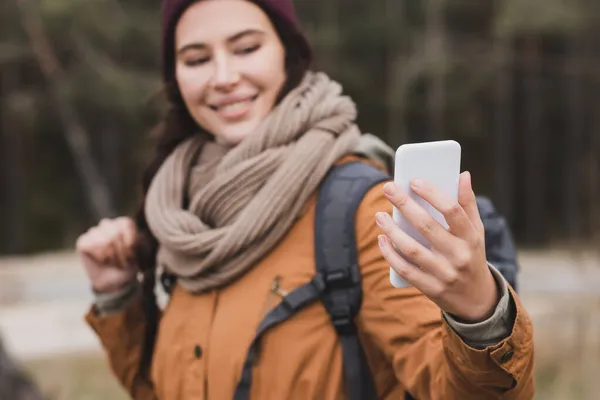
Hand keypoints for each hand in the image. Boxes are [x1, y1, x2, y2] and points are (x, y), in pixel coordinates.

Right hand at [76, 217, 138, 293]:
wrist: (116, 281)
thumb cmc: (129, 264)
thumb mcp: (140, 252)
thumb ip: (137, 240)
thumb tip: (127, 237)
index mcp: (123, 223)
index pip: (126, 223)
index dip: (130, 242)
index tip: (132, 253)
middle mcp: (108, 224)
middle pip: (115, 233)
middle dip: (121, 252)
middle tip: (122, 260)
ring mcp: (93, 232)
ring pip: (105, 241)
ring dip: (112, 256)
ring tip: (113, 261)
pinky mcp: (82, 242)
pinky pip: (91, 246)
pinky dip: (100, 256)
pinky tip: (102, 260)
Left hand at [376, 172, 498, 322]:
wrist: (476, 300)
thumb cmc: (472, 256)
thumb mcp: (476, 232)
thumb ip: (467, 204)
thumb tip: (462, 175)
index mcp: (471, 237)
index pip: (452, 210)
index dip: (432, 193)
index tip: (414, 181)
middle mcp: (458, 256)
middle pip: (426, 226)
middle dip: (404, 205)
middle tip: (388, 188)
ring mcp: (443, 274)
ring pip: (411, 249)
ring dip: (391, 230)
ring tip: (380, 215)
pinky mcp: (430, 288)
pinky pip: (405, 269)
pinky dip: (390, 253)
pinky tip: (382, 239)